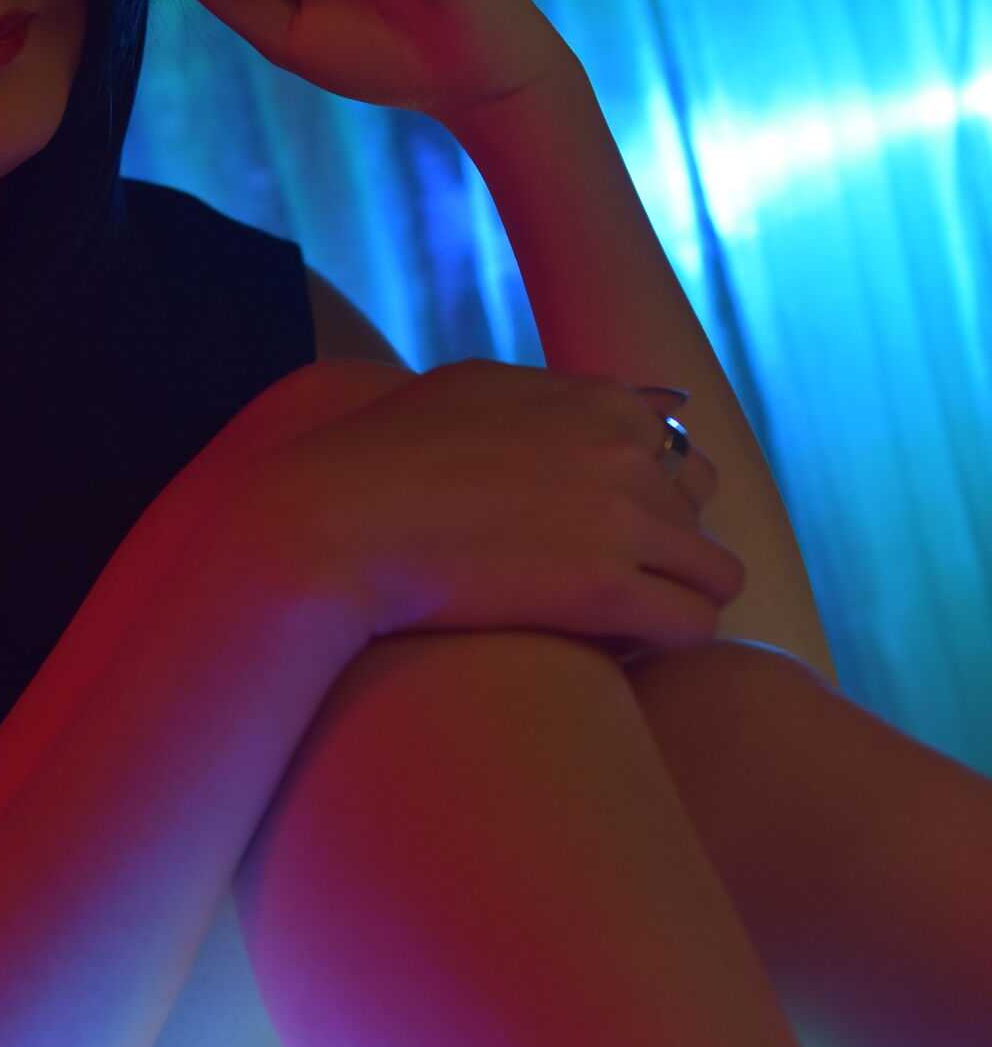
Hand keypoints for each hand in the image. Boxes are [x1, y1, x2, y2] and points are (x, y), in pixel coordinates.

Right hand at [237, 358, 744, 654]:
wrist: (332, 520)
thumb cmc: (377, 459)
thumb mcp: (468, 391)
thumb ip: (541, 397)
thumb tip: (581, 407)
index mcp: (598, 401)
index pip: (674, 454)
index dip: (642, 504)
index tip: (594, 540)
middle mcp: (624, 451)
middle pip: (697, 513)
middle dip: (661, 552)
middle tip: (600, 588)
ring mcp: (622, 518)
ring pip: (714, 575)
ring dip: (672, 603)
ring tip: (614, 631)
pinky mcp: (606, 589)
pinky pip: (693, 627)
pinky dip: (664, 646)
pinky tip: (613, 656)